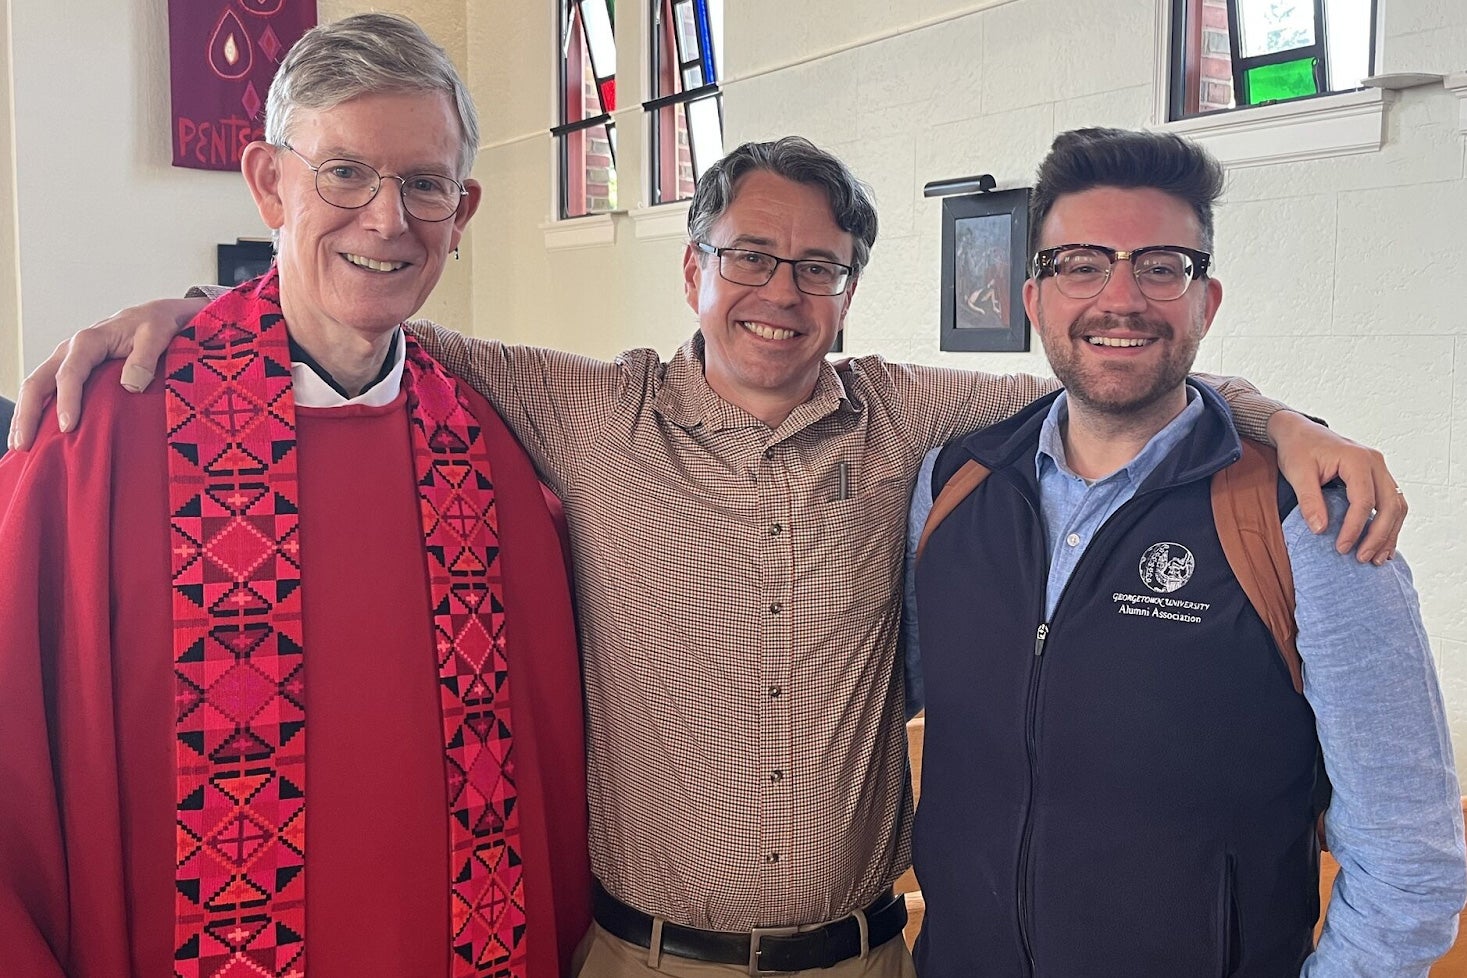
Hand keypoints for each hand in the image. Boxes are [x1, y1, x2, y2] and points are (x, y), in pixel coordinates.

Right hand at [6, 297, 205, 451]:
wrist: (153, 316)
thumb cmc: (155, 325)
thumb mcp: (157, 335)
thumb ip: (145, 358)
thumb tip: (131, 385)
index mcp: (88, 341)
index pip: (70, 374)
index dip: (67, 401)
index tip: (68, 428)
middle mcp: (68, 350)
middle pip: (38, 381)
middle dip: (29, 414)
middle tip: (25, 445)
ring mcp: (65, 361)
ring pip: (35, 387)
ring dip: (25, 416)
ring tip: (20, 446)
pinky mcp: (68, 370)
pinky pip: (45, 391)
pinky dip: (36, 411)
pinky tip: (34, 433)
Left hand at [1268, 410, 1405, 564]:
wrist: (1299, 431)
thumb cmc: (1298, 449)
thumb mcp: (1297, 473)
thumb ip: (1309, 501)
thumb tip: (1320, 530)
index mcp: (1357, 459)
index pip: (1364, 501)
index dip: (1355, 528)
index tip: (1341, 548)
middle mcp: (1376, 462)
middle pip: (1390, 505)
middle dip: (1379, 535)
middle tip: (1363, 559)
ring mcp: (1380, 469)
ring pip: (1397, 505)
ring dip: (1390, 533)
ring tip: (1377, 558)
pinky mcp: (1378, 476)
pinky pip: (1392, 502)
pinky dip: (1390, 524)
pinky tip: (1381, 544)